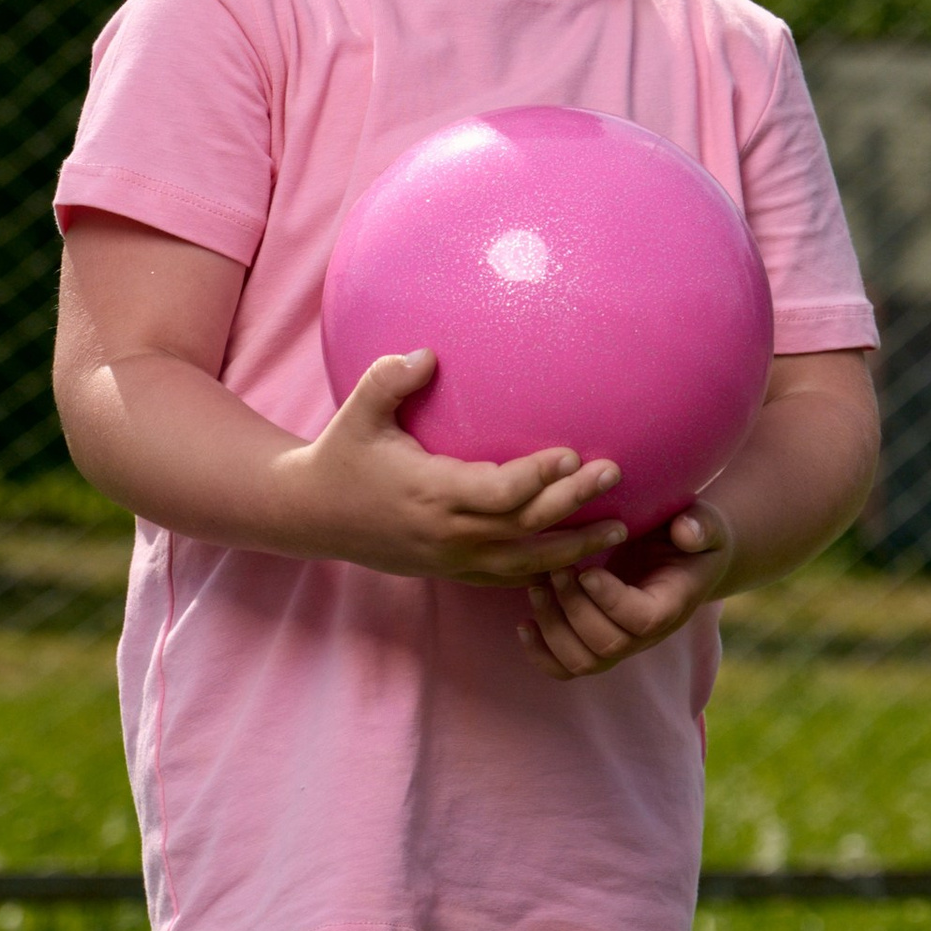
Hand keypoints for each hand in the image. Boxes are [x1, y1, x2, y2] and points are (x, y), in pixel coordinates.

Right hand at [287, 350, 630, 582]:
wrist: (311, 516)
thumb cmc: (340, 456)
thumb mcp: (357, 412)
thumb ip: (390, 380)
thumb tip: (429, 354)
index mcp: (430, 492)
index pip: (497, 491)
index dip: (537, 477)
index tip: (573, 453)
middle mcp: (446, 532)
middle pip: (523, 525)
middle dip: (572, 503)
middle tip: (614, 475)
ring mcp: (450, 558)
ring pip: (524, 561)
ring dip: (573, 548)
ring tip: (620, 531)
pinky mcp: (451, 570)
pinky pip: (507, 576)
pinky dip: (546, 570)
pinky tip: (580, 557)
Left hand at [517, 499, 736, 679]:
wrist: (682, 559)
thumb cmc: (690, 536)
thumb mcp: (705, 523)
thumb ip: (701, 526)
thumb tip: (686, 533)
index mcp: (673, 604)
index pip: (643, 620)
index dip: (611, 601)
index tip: (588, 571)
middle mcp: (647, 634)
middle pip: (608, 646)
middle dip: (574, 609)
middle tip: (556, 571)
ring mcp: (621, 643)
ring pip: (584, 662)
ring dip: (554, 629)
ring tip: (537, 588)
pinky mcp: (597, 644)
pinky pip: (566, 669)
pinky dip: (541, 654)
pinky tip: (524, 624)